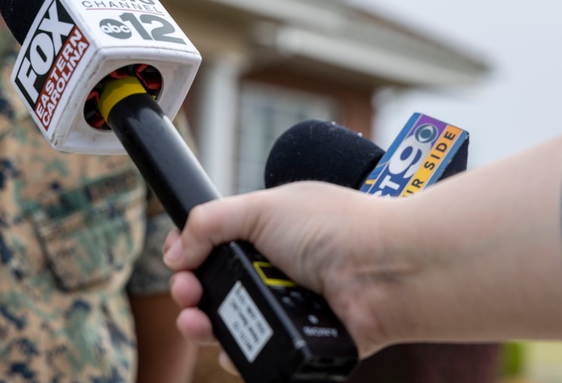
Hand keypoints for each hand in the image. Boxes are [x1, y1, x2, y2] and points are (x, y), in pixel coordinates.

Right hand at [163, 182, 396, 358]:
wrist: (385, 271)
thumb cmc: (334, 229)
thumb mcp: (260, 208)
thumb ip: (208, 222)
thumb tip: (175, 250)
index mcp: (265, 234)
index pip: (213, 248)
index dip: (190, 256)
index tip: (180, 261)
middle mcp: (274, 271)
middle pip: (214, 290)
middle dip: (189, 292)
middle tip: (187, 293)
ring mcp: (286, 309)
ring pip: (229, 325)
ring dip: (203, 325)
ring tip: (197, 322)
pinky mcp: (297, 342)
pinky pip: (256, 355)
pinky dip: (238, 353)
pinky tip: (228, 344)